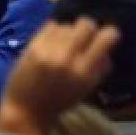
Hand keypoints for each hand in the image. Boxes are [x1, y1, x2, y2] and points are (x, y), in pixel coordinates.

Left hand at [0, 18, 118, 134]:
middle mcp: (69, 58)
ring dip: (68, 32)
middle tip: (82, 38)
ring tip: (63, 45)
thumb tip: (107, 49)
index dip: (109, 33)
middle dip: (87, 29)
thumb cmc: (59, 102)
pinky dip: (54, 32)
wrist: (26, 110)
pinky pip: (51, 25)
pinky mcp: (33, 46)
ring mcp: (50, 51)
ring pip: (68, 24)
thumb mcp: (86, 90)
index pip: (106, 37)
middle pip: (86, 24)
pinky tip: (51, 43)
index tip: (105, 36)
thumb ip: (99, 69)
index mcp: (86, 72)